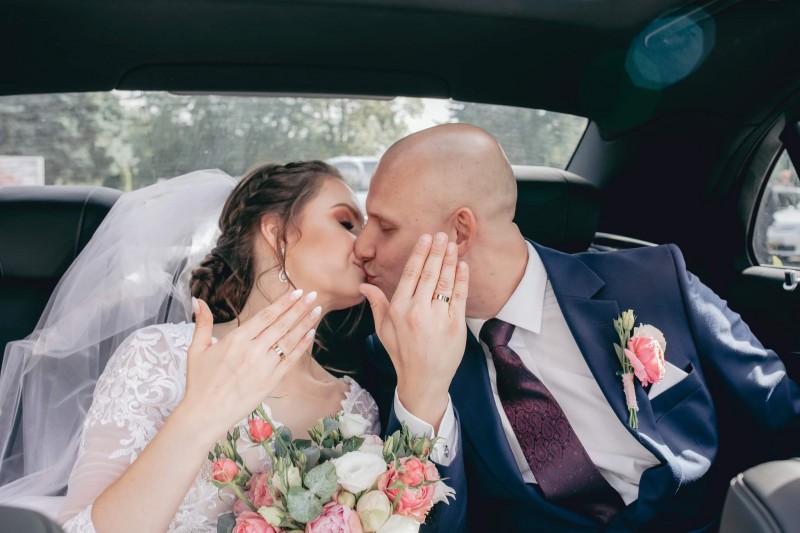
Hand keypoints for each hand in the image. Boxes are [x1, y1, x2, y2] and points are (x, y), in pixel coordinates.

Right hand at [178, 289, 321, 440]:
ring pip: (289, 341)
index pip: (266, 316)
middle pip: (281, 325)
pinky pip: (290, 360)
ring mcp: (264, 367)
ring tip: (317, 310)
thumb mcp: (196, 350)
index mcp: (236, 340)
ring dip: (305, 324)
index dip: (283, 303)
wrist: (205, 414)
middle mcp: (253, 351)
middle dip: (299, 308)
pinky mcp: (271, 382)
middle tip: (313, 295)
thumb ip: (202, 323)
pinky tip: (310, 334)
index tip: (296, 292)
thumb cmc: (199, 382)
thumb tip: (197, 300)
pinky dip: (301, 346)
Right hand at [360, 233, 468, 429]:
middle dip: (437, 251)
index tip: (426, 238)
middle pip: (429, 274)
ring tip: (453, 245)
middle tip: (442, 235)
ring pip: (445, 282)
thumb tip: (364, 285)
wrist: (423, 380)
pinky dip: (462, 280)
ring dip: (450, 261)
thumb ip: (377, 304)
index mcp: (398, 309)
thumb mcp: (383, 330)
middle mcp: (417, 311)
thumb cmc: (402, 354)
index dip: (419, 254)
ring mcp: (437, 318)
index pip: (410, 274)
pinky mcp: (455, 326)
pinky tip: (462, 266)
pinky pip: (460, 297)